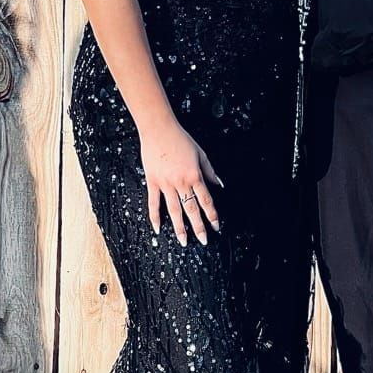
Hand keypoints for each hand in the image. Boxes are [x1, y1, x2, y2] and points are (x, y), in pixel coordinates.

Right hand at [139, 118, 222, 244]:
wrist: (159, 130)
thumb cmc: (180, 139)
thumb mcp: (201, 154)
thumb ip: (210, 171)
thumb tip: (220, 184)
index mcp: (195, 176)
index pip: (206, 200)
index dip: (212, 215)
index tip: (216, 226)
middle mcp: (181, 182)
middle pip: (192, 209)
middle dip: (199, 227)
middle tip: (203, 240)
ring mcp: (166, 184)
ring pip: (174, 211)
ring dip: (179, 228)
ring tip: (183, 242)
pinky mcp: (153, 182)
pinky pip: (154, 203)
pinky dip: (155, 217)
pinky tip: (158, 229)